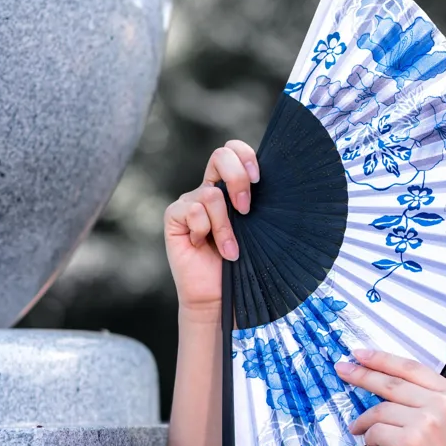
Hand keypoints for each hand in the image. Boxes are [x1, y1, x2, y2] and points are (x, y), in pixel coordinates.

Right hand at [163, 140, 260, 321]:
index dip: (245, 156)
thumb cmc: (243, 264)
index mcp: (230, 187)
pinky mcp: (175, 216)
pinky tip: (202, 246)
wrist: (220, 294)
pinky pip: (193, 210)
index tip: (259, 179)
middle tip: (247, 209)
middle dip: (237, 178)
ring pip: (211, 194)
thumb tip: (270, 183)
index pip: (234, 150)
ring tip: (230, 250)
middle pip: (221, 155)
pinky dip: (204, 230)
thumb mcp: (257, 229)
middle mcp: (209, 189)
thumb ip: (258, 204)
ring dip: (225, 227)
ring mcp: (190, 202)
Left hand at [339, 348, 445, 445]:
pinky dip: (368, 436)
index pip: (413, 367)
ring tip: (357, 427)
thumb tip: (383, 384)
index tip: (360, 353)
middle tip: (341, 369)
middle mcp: (444, 404)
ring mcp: (428, 423)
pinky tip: (369, 443)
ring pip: (381, 409)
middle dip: (363, 374)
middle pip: (393, 382)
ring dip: (364, 419)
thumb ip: (427, 402)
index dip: (383, 358)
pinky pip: (377, 431)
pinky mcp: (412, 443)